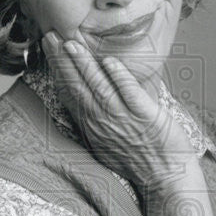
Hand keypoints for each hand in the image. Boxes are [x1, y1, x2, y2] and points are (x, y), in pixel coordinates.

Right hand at [41, 30, 196, 188]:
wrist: (166, 179)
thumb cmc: (141, 161)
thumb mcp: (108, 144)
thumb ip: (97, 120)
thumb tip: (89, 98)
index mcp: (93, 126)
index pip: (69, 94)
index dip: (57, 70)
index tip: (48, 48)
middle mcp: (103, 122)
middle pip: (78, 87)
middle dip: (63, 61)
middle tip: (51, 36)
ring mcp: (123, 119)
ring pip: (99, 88)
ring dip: (84, 65)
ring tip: (71, 44)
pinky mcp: (145, 116)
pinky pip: (129, 94)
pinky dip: (119, 77)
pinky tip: (109, 62)